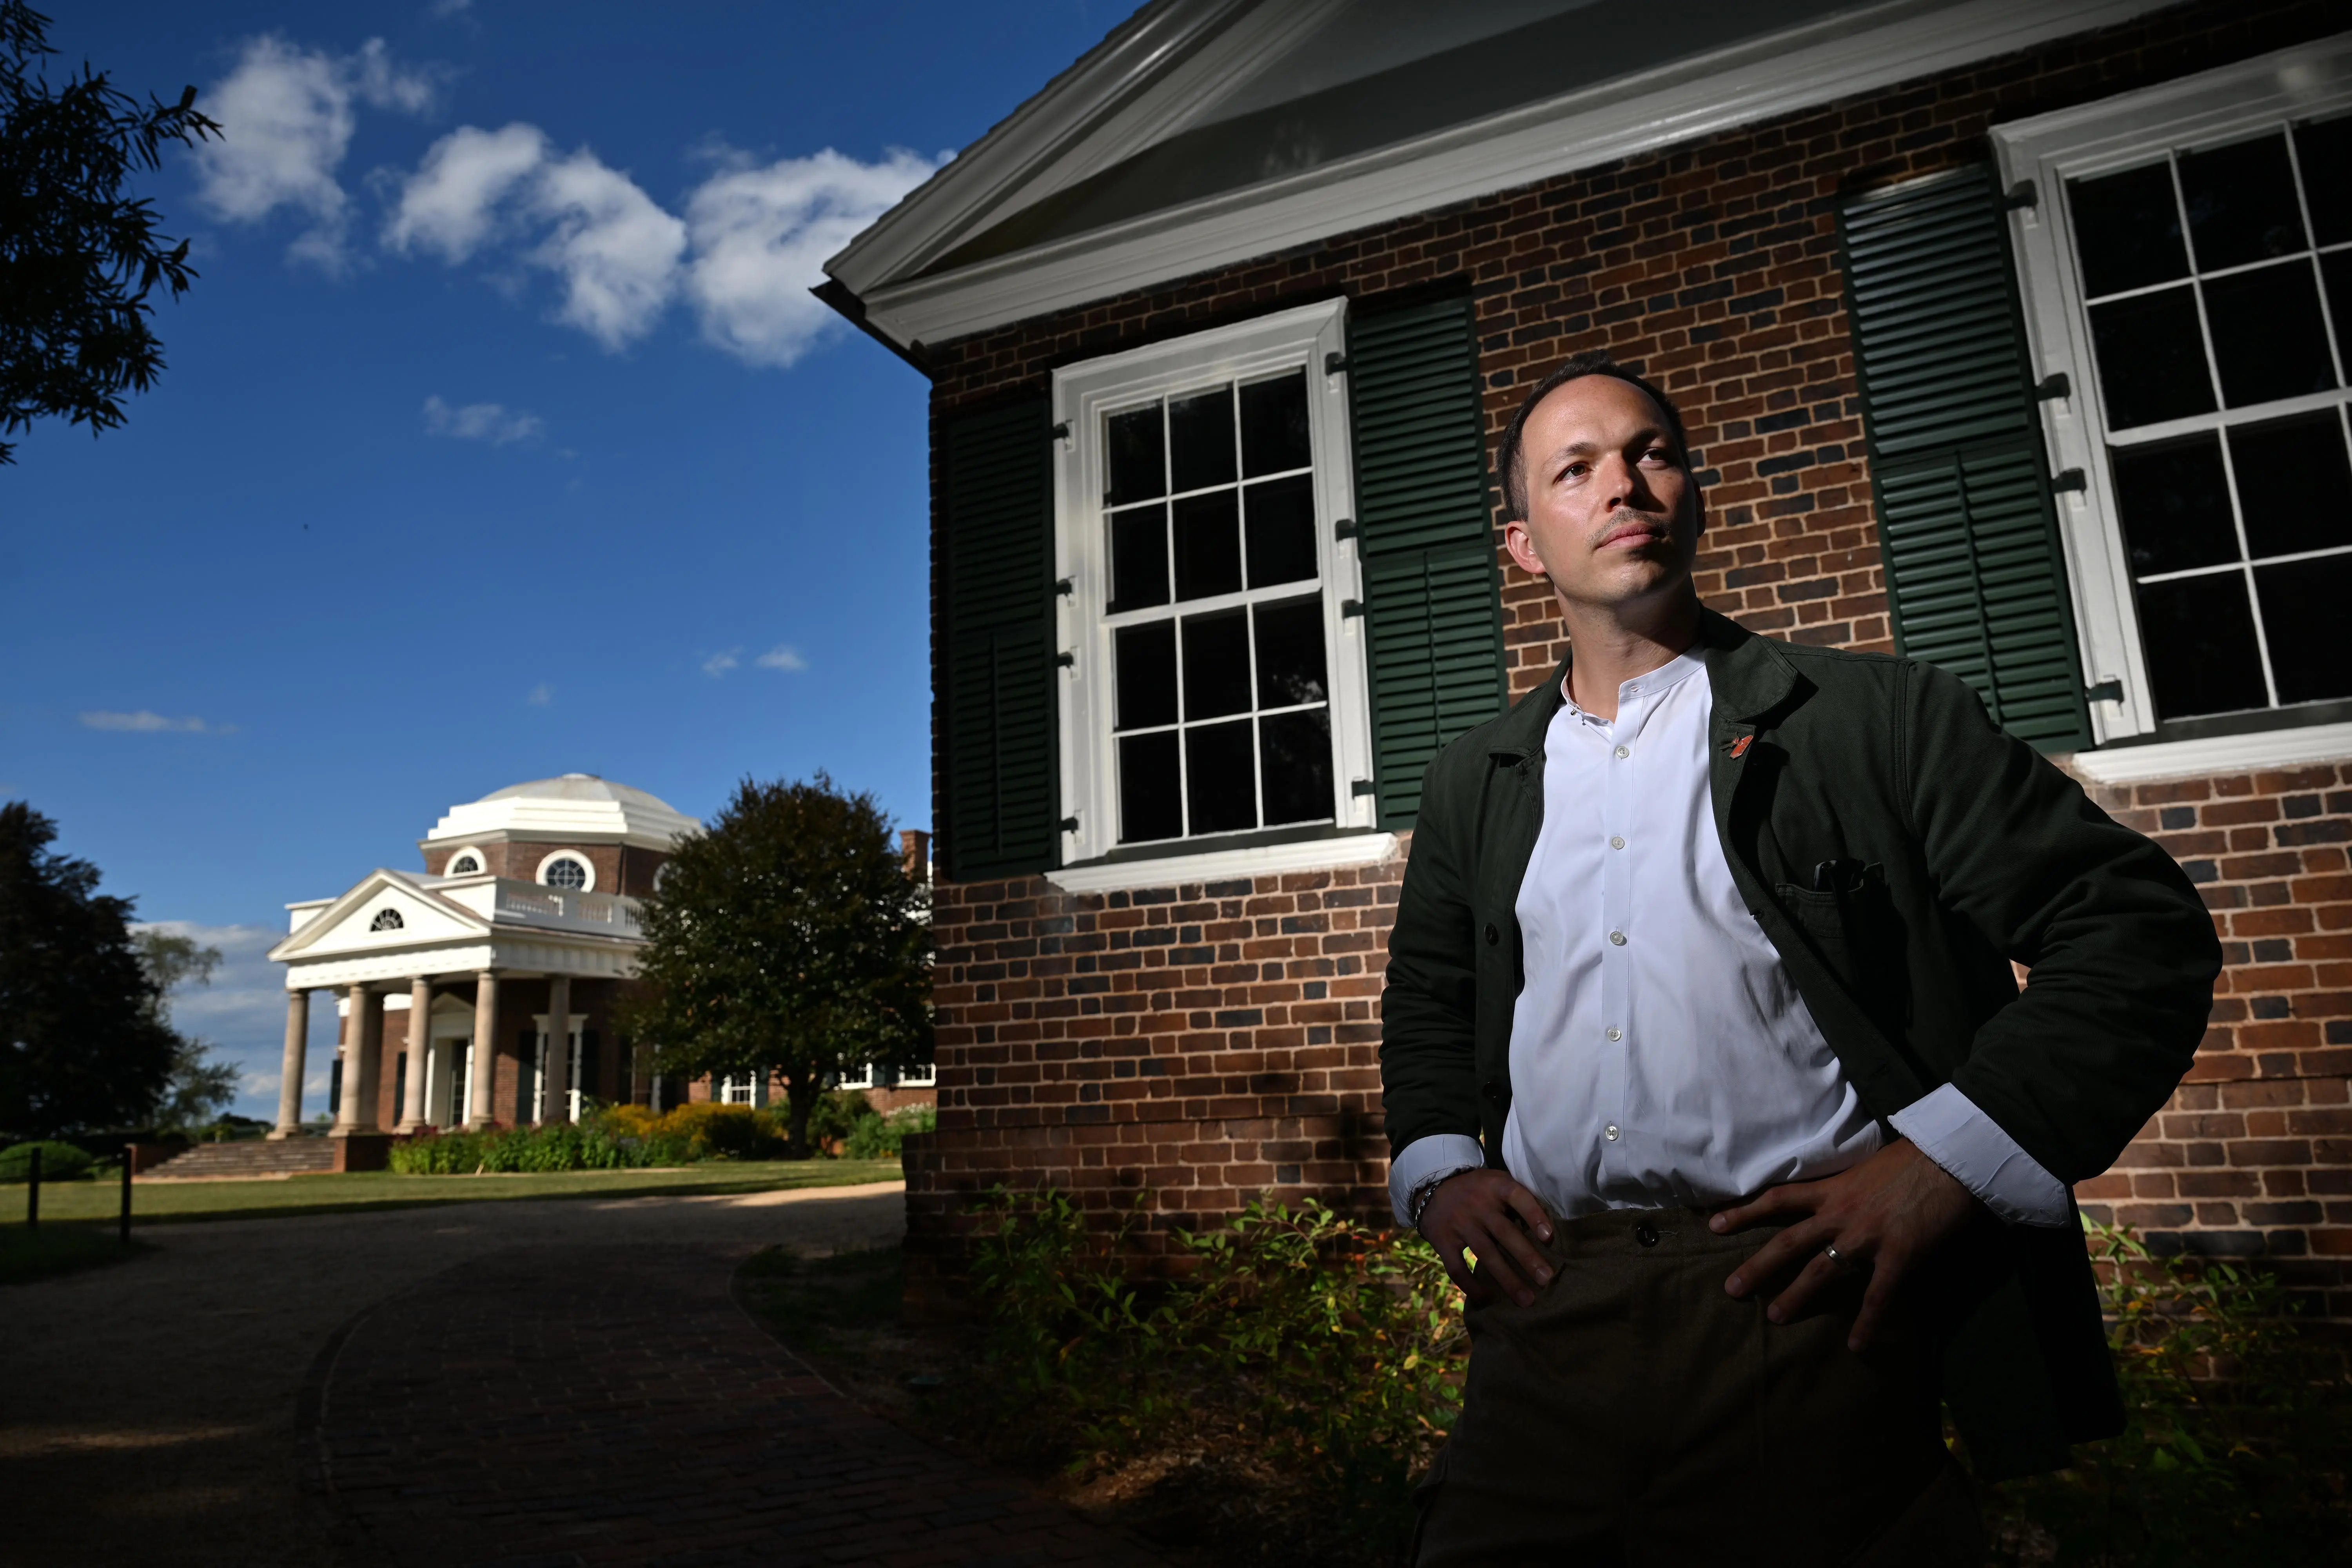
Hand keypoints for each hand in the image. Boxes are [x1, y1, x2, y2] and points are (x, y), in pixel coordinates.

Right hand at [1419, 1169, 1555, 1306]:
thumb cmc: (1477, 1189)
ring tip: (1527, 1300)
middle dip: (1527, 1258)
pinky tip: (1487, 1297)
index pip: (1518, 1197)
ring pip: (1486, 1254)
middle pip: (1505, 1233)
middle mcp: (1477, 1205)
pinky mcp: (1443, 1242)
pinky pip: (1457, 1268)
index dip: (1534, 1216)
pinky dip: (1471, 1285)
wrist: (1433, 1187)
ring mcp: (1459, 1224)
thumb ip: (1519, 1198)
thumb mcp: (1497, 1181)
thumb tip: (1549, 1229)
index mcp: (1495, 1186)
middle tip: (1546, 1279)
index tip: (1549, 1237)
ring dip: (1508, 1279)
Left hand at [1710, 1139, 1978, 1349]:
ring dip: (1796, 1295)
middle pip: (1787, 1241)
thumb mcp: (1868, 1167)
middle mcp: (1840, 1213)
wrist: (1951, 1159)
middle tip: (1731, 1289)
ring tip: (1774, 1317)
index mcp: (1833, 1189)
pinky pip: (1877, 1296)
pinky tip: (1857, 1346)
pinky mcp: (1898, 1254)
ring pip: (1820, 1270)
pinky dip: (1867, 1324)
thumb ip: (1848, 1187)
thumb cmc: (1913, 1159)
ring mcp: (1867, 1235)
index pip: (1778, 1199)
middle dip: (1757, 1266)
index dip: (1744, 1212)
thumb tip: (1840, 1197)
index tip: (1714, 1225)